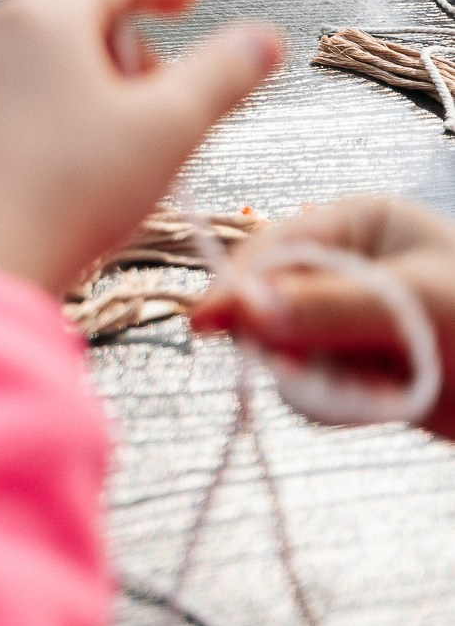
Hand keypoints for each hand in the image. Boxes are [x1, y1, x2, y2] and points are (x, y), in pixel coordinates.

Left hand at [0, 0, 281, 292]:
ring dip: (68, 90)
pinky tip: (41, 176)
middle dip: (117, 49)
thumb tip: (263, 37)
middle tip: (152, 104)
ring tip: (101, 150)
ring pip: (18, 67)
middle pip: (63, 20)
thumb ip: (222, 75)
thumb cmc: (69, 196)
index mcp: (40, 20)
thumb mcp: (169, 131)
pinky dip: (20, 126)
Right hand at [193, 198, 454, 439]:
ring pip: (283, 352)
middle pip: (267, 302)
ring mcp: (344, 317)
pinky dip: (338, 402)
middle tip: (306, 373)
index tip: (207, 325)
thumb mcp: (418, 307)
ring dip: (321, 380)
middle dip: (287, 343)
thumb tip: (246, 309)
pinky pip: (309, 387)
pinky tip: (383, 402)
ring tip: (379, 392)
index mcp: (358, 223)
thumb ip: (329, 309)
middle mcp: (342, 265)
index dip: (239, 286)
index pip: (275, 247)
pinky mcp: (352, 366)